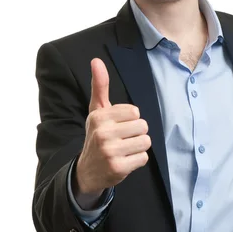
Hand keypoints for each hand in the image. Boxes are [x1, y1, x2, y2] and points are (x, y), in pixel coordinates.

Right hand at [75, 58, 150, 194]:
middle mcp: (102, 133)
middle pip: (143, 126)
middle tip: (122, 140)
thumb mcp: (96, 111)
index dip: (131, 119)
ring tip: (124, 150)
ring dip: (138, 147)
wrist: (87, 171)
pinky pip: (143, 157)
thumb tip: (96, 60)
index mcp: (99, 116)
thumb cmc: (97, 135)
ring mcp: (110, 151)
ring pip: (146, 142)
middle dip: (136, 133)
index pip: (135, 111)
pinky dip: (137, 160)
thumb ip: (100, 86)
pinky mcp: (118, 168)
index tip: (118, 126)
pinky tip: (125, 161)